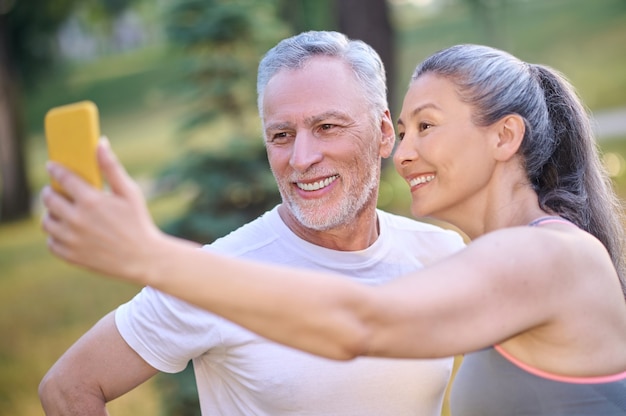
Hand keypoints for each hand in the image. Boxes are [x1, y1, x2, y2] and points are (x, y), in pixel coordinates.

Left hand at [41, 138, 162, 282]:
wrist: (143, 259)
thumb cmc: (138, 222)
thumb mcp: (129, 192)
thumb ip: (111, 167)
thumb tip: (99, 142)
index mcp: (91, 201)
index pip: (62, 178)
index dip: (55, 169)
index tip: (52, 166)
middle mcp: (77, 219)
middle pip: (49, 199)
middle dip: (50, 191)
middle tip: (56, 190)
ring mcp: (72, 239)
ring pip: (47, 221)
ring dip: (52, 214)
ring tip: (62, 212)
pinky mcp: (71, 255)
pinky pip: (51, 242)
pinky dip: (56, 236)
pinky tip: (68, 231)